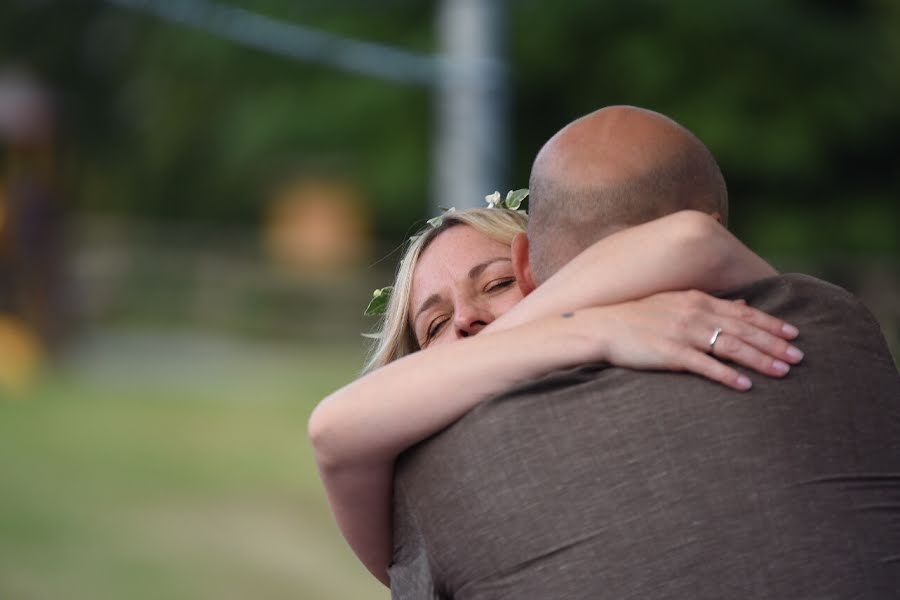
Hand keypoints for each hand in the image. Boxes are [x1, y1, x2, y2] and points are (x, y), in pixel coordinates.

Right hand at [583, 290, 802, 390]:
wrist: (604, 327)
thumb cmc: (637, 317)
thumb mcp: (674, 303)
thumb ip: (707, 305)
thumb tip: (740, 306)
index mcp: (697, 300)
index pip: (743, 312)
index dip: (771, 323)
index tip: (794, 333)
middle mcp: (695, 313)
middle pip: (744, 330)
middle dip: (774, 344)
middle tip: (800, 357)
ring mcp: (683, 333)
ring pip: (731, 347)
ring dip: (760, 359)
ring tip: (783, 371)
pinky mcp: (671, 353)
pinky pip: (705, 366)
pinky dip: (727, 375)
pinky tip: (745, 385)